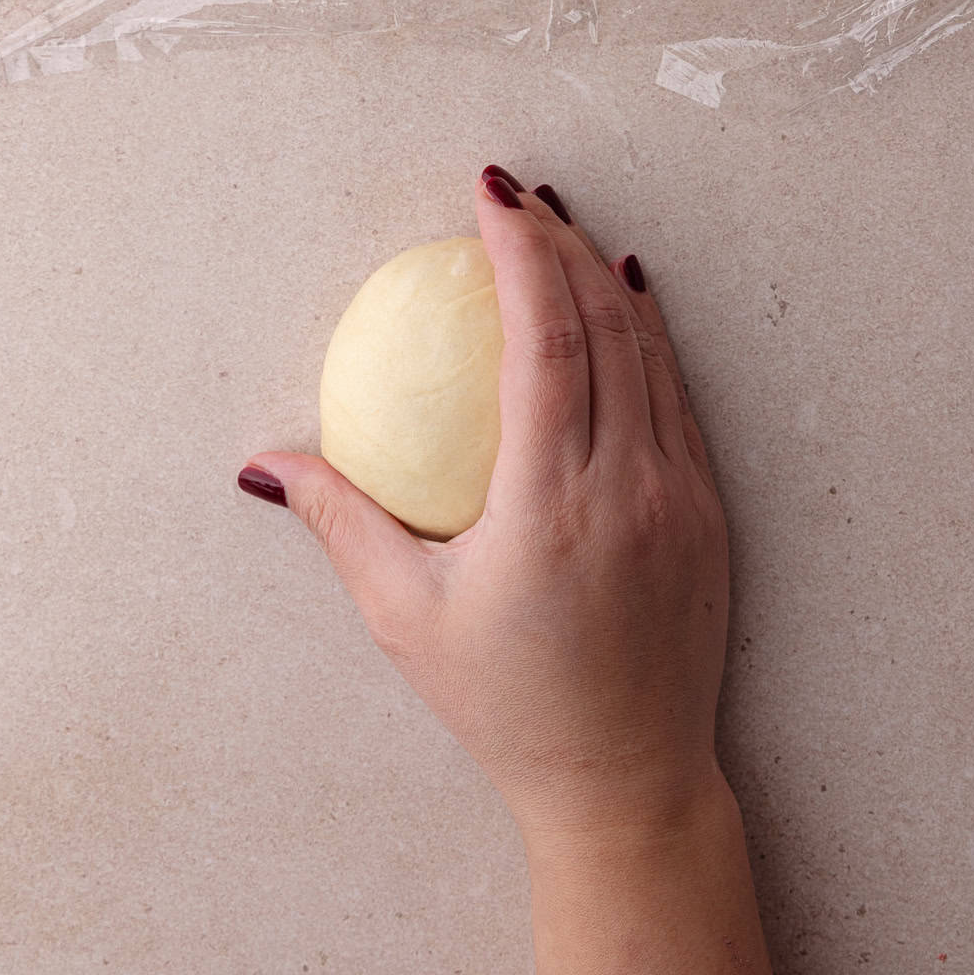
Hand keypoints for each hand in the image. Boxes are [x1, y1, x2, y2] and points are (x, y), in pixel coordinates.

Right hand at [240, 167, 729, 842]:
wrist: (627, 780)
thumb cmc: (508, 705)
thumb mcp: (407, 618)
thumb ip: (340, 524)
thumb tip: (263, 464)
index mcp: (550, 506)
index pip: (544, 343)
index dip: (521, 255)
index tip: (489, 198)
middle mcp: (629, 488)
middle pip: (603, 326)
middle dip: (559, 242)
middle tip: (516, 194)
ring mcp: (681, 498)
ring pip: (651, 352)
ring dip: (604, 278)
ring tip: (563, 227)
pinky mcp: (709, 512)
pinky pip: (679, 397)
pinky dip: (649, 336)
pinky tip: (625, 302)